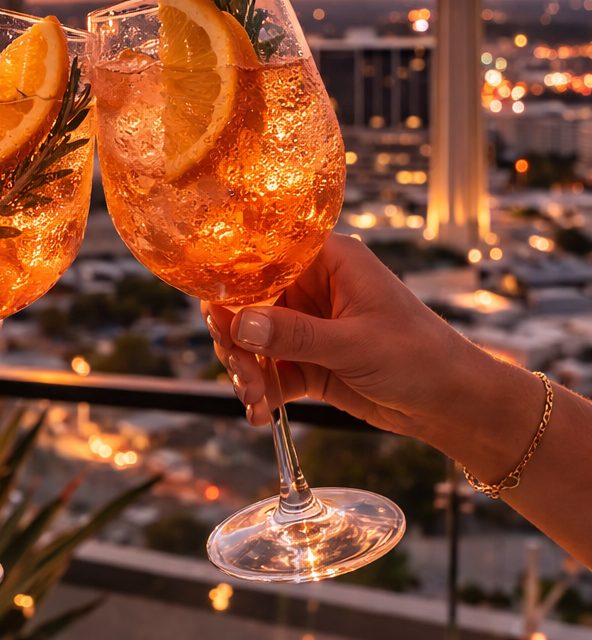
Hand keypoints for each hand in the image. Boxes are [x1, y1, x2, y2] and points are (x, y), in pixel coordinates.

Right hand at [204, 233, 542, 469]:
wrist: (453, 406)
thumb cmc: (420, 356)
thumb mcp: (356, 344)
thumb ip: (296, 336)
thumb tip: (240, 325)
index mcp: (327, 261)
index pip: (265, 254)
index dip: (233, 276)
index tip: (215, 307)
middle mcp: (311, 288)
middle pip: (249, 301)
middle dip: (235, 337)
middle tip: (236, 367)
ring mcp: (308, 326)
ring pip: (252, 340)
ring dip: (244, 369)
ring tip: (253, 398)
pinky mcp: (308, 362)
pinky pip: (269, 372)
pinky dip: (260, 393)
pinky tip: (260, 415)